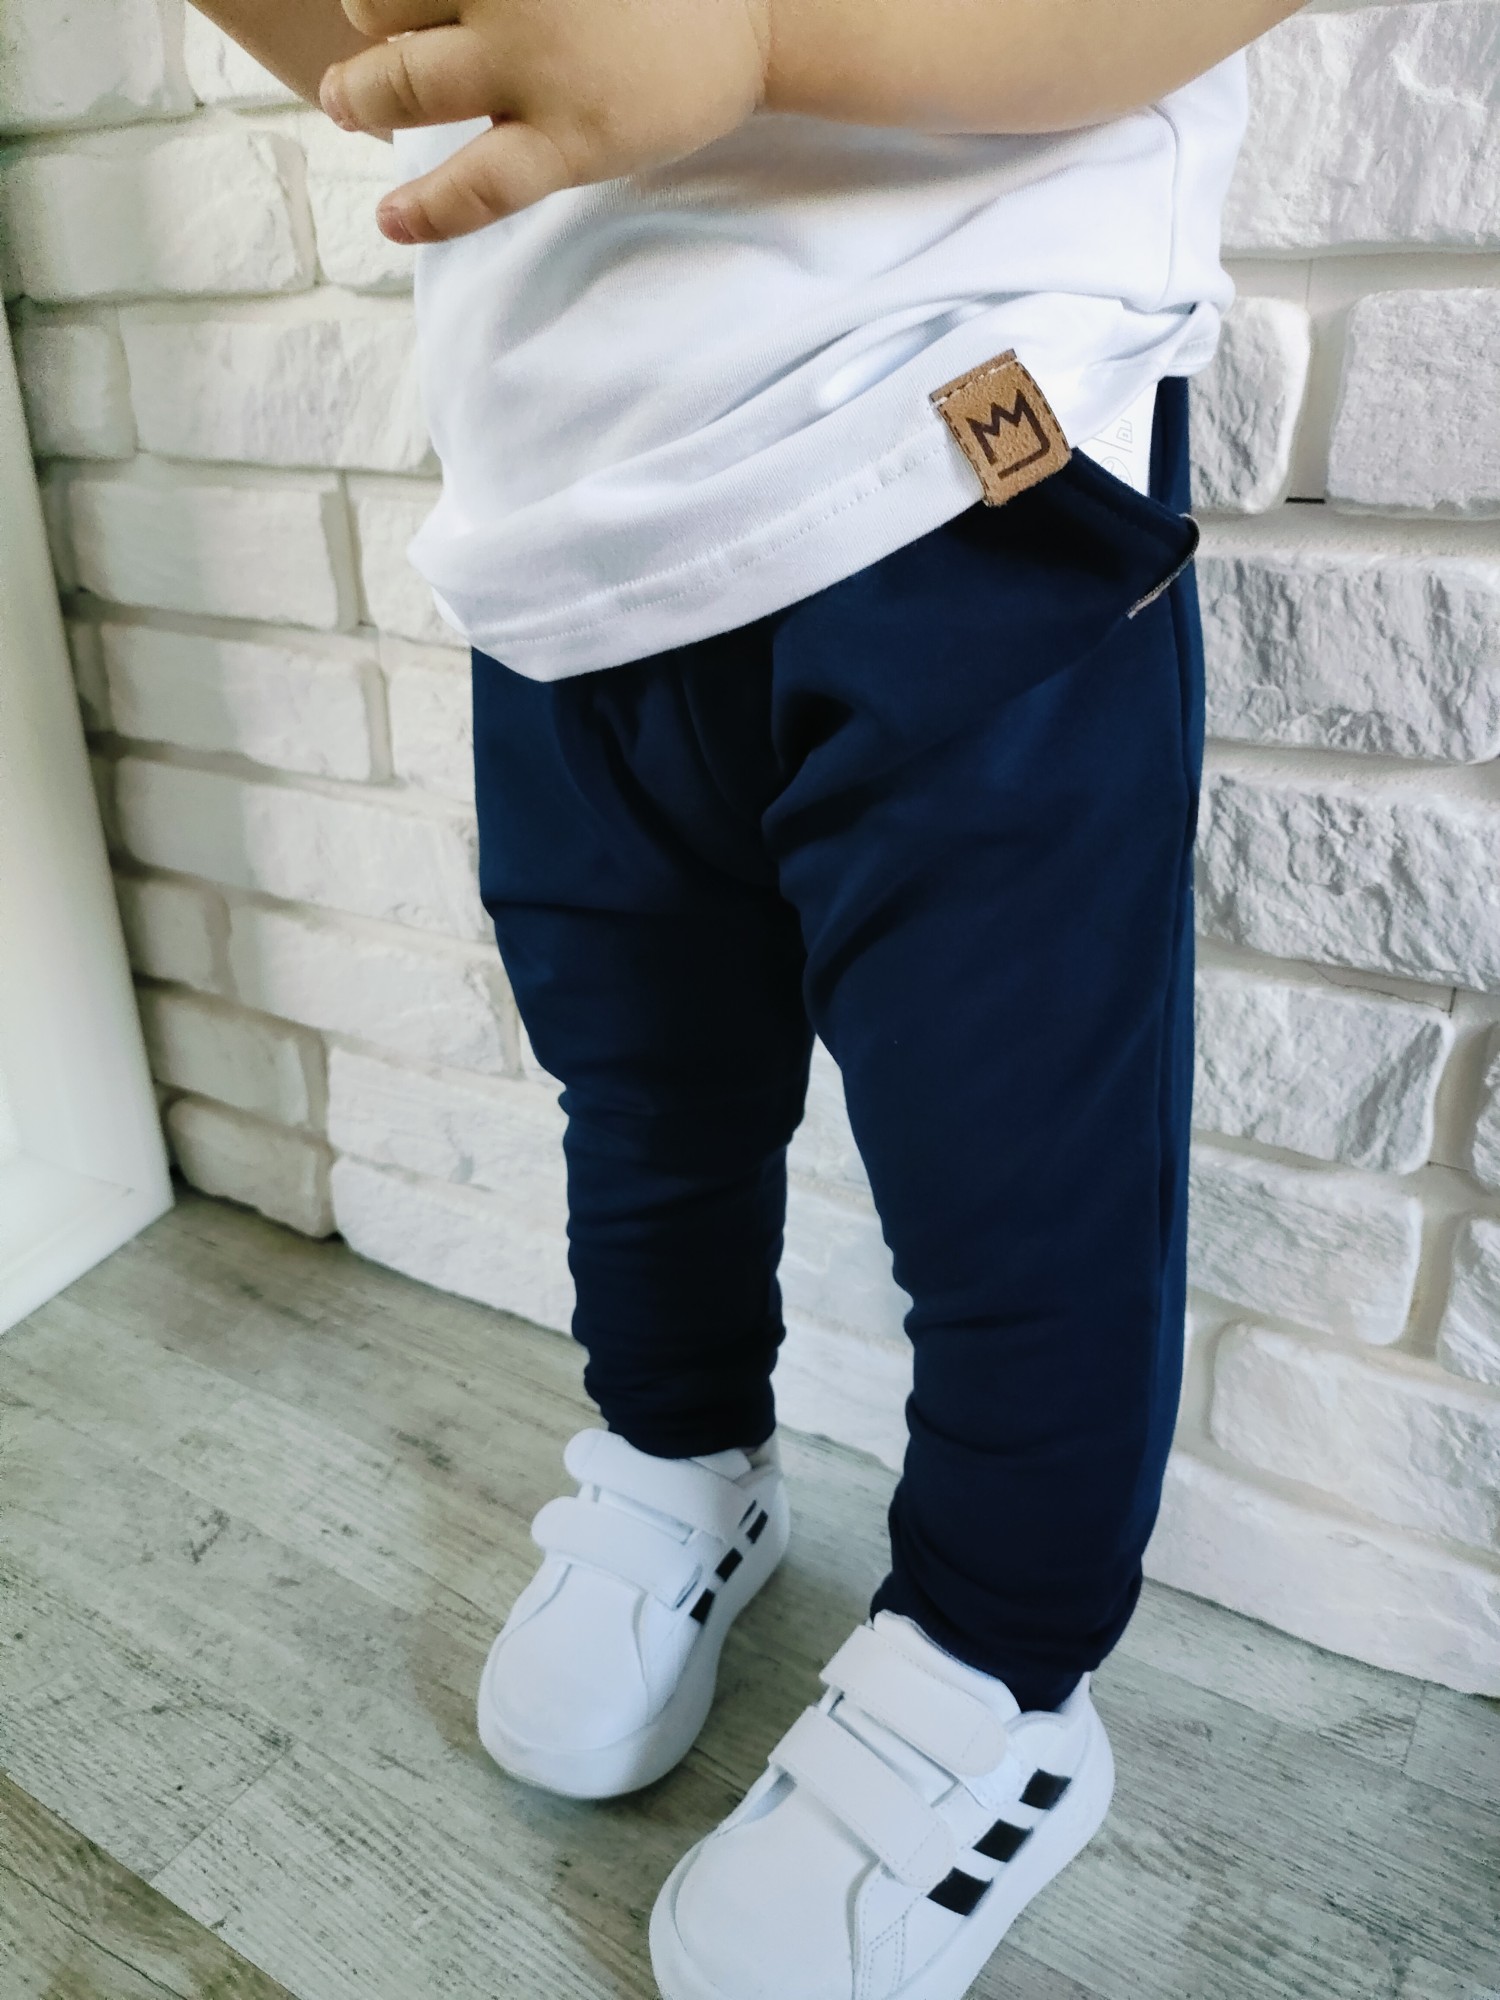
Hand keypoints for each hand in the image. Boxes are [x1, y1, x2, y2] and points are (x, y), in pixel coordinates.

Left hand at [320, 0, 772, 243]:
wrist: (758, 7)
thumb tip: (431, 4)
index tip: (389, 8)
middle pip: (377, 3)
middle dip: (368, 25)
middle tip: (363, 48)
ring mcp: (536, 67)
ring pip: (403, 86)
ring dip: (360, 94)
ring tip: (345, 104)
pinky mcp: (572, 140)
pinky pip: (477, 186)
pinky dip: (427, 210)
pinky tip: (393, 222)